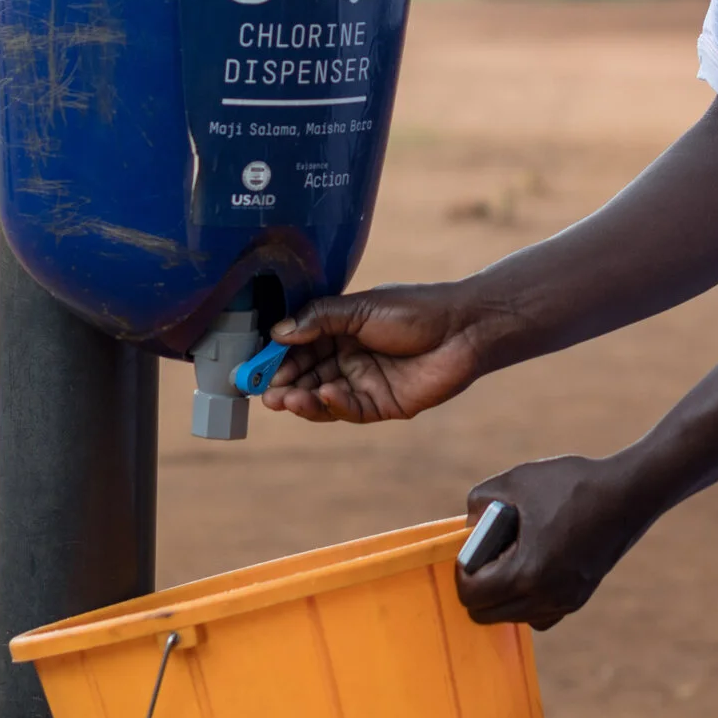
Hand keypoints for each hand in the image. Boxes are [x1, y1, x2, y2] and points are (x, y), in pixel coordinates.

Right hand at [258, 283, 487, 422]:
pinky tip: (325, 395)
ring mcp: (364, 383)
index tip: (253, 366)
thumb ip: (320, 319)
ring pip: (323, 396)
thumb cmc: (415, 310)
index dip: (277, 357)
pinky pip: (350, 409)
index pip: (299, 347)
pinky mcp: (382, 405)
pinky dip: (334, 405)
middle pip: (307, 375)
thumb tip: (278, 332)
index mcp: (340, 330)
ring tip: (285, 399)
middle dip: (284, 383)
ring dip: (303, 399)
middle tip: (264, 390)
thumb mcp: (361, 307)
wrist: (463, 328)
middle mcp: (348, 358)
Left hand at [456, 455, 654, 630]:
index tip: (473, 548)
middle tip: (491, 553)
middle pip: (486, 615)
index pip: (471, 596)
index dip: (463, 570)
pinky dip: (528, 599)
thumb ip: (479, 503)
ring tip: (515, 555)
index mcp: (526, 573)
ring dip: (502, 593)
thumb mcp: (516, 482)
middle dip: (480, 585)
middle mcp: (545, 598)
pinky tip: (535, 565)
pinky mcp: (578, 598)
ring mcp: (565, 602)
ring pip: (513, 616)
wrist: (628, 493)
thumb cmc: (571, 485)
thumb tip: (469, 527)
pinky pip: (539, 614)